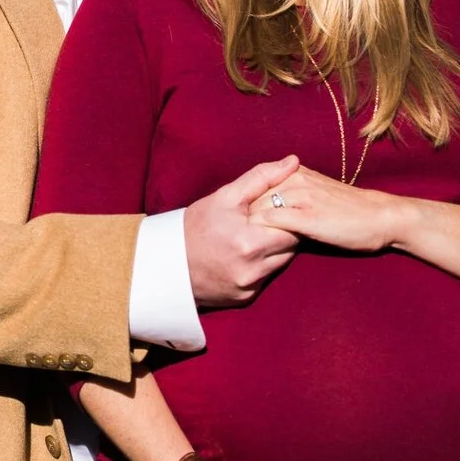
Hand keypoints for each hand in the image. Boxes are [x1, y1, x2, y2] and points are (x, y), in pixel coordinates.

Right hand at [184, 156, 300, 308]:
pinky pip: (266, 278)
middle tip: (270, 221)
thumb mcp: (225, 197)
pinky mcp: (245, 298)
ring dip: (276, 249)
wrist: (165, 263)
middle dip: (284, 232)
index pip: (294, 228)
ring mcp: (249, 287)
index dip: (290, 215)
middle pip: (291, 247)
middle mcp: (252, 269)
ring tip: (258, 235)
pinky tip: (245, 255)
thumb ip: (261, 178)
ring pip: (281, 263)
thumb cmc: (195, 225)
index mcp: (250, 242)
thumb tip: (293, 162)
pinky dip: (262, 266)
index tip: (280, 207)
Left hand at [242, 165, 410, 253]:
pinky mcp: (305, 217)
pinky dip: (260, 236)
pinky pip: (271, 223)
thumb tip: (269, 210)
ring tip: (235, 249)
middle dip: (237, 220)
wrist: (382, 217)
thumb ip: (293, 197)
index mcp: (295, 173)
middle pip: (250, 199)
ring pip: (257, 211)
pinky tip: (255, 252)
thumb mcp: (318, 195)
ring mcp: (299, 197)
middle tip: (227, 240)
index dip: (240, 210)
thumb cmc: (351, 212)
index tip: (230, 227)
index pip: (255, 187)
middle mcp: (294, 180)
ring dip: (244, 230)